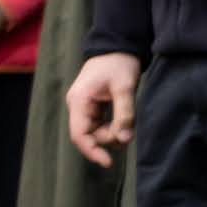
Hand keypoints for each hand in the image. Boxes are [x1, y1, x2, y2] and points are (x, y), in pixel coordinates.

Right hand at [66, 52, 141, 167]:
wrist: (118, 44)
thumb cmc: (119, 63)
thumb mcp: (125, 87)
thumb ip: (124, 113)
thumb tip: (124, 139)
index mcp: (79, 101)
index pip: (79, 134)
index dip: (92, 151)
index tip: (108, 162)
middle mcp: (78, 105)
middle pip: (88, 134)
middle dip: (107, 139)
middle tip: (127, 134)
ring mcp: (84, 105)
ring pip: (95, 129)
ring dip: (110, 133)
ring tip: (128, 128)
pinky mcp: (93, 104)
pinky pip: (99, 122)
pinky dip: (112, 126)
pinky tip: (124, 125)